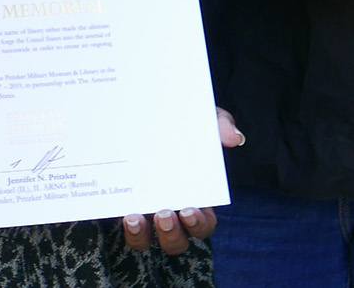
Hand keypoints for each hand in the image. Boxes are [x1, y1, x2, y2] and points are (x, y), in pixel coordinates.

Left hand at [119, 109, 240, 254]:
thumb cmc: (182, 122)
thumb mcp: (203, 118)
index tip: (189, 210)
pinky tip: (119, 210)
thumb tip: (235, 138)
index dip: (198, 223)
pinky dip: (120, 224)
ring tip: (135, 218)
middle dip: (172, 234)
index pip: (203, 223)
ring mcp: (143, 211)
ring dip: (141, 236)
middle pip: (176, 241)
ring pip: (144, 241)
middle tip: (164, 214)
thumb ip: (220, 124)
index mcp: (195, 199)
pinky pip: (119, 224)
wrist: (144, 111)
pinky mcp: (118, 205)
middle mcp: (170, 212)